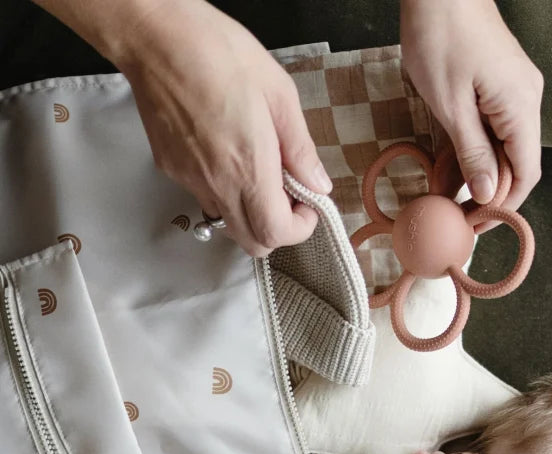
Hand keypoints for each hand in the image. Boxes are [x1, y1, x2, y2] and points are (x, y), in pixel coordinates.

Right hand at [116, 0, 331, 256]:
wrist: (153, 34)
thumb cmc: (218, 52)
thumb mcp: (279, 94)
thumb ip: (301, 148)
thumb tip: (318, 184)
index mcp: (248, 168)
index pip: (276, 234)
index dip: (300, 229)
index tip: (307, 203)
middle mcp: (217, 184)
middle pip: (252, 242)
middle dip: (277, 230)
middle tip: (287, 194)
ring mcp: (189, 179)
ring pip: (228, 222)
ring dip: (251, 211)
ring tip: (257, 166)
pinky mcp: (170, 168)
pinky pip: (205, 196)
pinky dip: (225, 190)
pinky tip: (227, 152)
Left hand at [401, 0, 542, 221]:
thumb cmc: (441, 35)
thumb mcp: (451, 104)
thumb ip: (472, 153)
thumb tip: (487, 195)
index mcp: (521, 108)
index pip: (526, 175)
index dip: (503, 207)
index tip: (476, 226)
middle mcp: (526, 102)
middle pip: (515, 165)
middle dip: (486, 194)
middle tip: (455, 216)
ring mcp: (514, 92)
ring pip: (500, 149)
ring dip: (474, 174)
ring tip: (443, 195)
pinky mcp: (498, 85)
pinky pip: (490, 129)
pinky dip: (470, 150)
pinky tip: (445, 167)